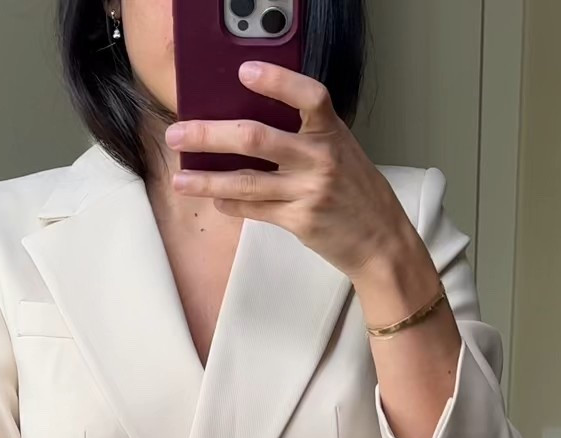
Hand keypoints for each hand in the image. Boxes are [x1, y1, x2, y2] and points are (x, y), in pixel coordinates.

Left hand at [164, 65, 415, 281]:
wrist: (382, 242)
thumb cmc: (358, 193)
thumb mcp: (342, 152)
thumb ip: (307, 136)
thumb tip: (253, 127)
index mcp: (332, 133)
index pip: (308, 96)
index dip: (276, 81)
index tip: (244, 72)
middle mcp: (320, 159)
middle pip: (256, 139)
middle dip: (210, 135)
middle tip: (178, 133)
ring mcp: (308, 192)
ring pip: (246, 181)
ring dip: (207, 180)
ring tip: (180, 179)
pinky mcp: (300, 221)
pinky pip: (256, 209)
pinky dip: (231, 204)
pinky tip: (213, 200)